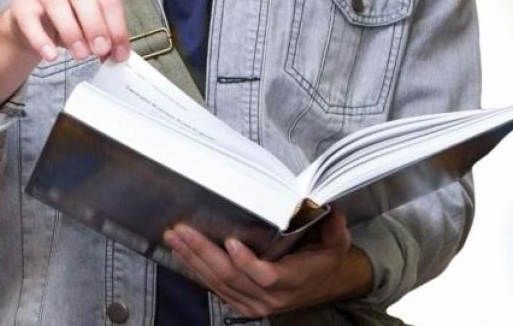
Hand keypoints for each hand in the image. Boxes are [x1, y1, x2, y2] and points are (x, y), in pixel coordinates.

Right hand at [4, 0, 131, 63]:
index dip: (116, 26)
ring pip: (57, 4)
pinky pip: (30, 19)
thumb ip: (106, 37)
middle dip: (95, 25)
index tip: (119, 51)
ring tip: (80, 55)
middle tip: (100, 49)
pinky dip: (41, 39)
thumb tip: (118, 55)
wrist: (32, 22)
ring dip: (72, 32)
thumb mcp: (90, 27)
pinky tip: (51, 55)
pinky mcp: (22, 2)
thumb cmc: (68, 20)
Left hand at [163, 210, 373, 317]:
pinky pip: (215, 288)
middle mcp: (270, 296)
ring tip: (175, 238)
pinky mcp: (242, 303)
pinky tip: (183, 253)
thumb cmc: (326, 260)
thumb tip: (331, 208)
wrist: (325, 285)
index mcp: (293, 280)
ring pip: (218, 283)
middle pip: (231, 277)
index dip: (246, 262)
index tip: (231, 241)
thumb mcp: (337, 243)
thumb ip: (334, 228)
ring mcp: (254, 303)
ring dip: (193, 259)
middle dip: (203, 252)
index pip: (266, 275)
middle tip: (183, 231)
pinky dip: (197, 270)